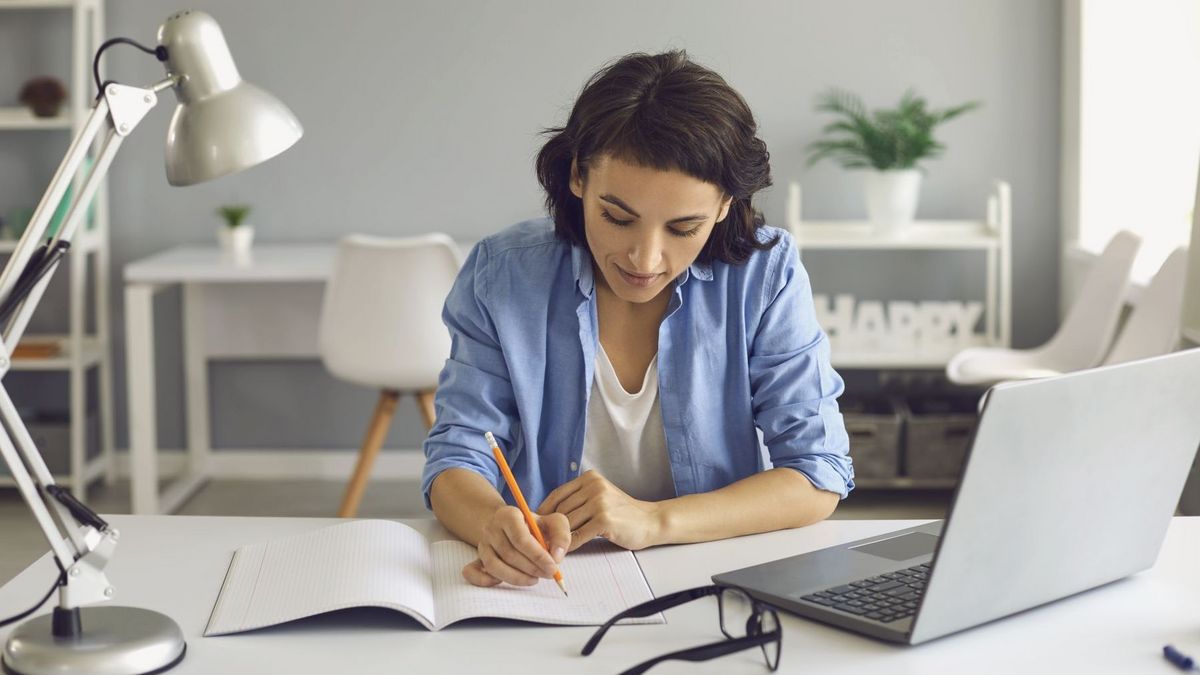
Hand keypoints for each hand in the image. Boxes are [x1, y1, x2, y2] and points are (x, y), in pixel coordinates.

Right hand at [461, 505, 570, 587]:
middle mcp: (491, 528)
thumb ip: (561, 535)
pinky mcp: (477, 558)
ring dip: (516, 578)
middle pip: (509, 554)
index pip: (521, 538)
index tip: (553, 567)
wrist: (512, 525)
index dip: (537, 556)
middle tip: (548, 574)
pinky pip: (473, 572)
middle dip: (532, 568)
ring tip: (534, 579)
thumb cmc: (535, 526)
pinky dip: (486, 581)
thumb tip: (556, 557)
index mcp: (509, 515)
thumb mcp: (552, 522)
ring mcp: (482, 544)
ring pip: (495, 566)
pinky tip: (507, 581)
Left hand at [536, 470, 663, 551]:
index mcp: (590, 478)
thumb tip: (547, 516)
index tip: (537, 524)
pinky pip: (578, 536)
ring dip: (558, 538)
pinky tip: (567, 551)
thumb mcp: (600, 497)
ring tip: (552, 548)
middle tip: (543, 541)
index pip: (557, 494)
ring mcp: (599, 502)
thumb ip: (578, 501)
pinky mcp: (604, 520)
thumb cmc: (623, 513)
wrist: (650, 521)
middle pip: (561, 510)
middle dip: (551, 528)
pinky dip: (570, 545)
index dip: (544, 512)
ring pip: (568, 523)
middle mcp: (594, 487)